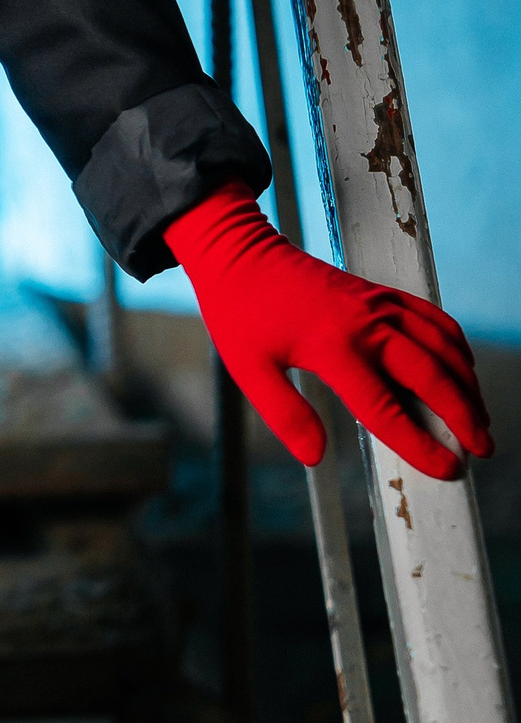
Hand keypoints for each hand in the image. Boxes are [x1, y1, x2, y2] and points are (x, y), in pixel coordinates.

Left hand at [165, 183, 491, 482]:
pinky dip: (455, 345)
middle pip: (430, 375)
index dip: (419, 444)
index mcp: (332, 346)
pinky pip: (432, 318)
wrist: (240, 253)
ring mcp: (378, 304)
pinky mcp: (380, 292)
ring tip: (479, 419)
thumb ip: (284, 414)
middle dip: (462, 416)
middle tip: (482, 449)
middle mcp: (365, 322)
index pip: (384, 408)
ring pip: (440, 345)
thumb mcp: (248, 370)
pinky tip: (462, 369)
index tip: (447, 469)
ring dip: (466, 384)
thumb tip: (315, 457)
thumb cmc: (241, 312)